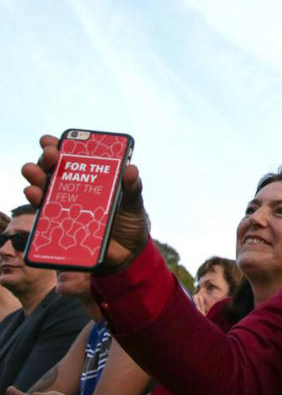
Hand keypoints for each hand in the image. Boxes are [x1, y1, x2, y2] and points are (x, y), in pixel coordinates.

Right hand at [22, 134, 148, 271]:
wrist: (129, 254)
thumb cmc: (130, 222)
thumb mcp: (135, 204)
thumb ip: (133, 188)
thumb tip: (131, 169)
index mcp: (91, 180)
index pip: (71, 159)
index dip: (59, 147)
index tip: (53, 140)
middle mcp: (73, 191)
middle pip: (53, 172)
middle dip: (47, 160)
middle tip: (49, 154)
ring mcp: (65, 209)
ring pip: (43, 190)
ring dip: (36, 179)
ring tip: (35, 173)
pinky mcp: (60, 229)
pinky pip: (44, 216)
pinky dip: (37, 204)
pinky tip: (34, 195)